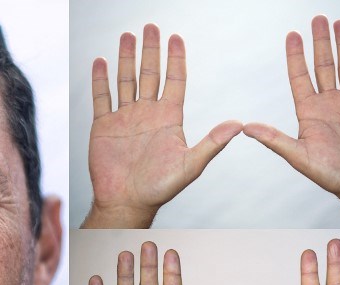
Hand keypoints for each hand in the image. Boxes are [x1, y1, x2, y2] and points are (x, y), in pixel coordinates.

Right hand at [84, 24, 242, 227]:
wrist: (128, 202)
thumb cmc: (160, 188)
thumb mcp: (190, 165)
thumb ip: (212, 143)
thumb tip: (238, 125)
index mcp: (169, 118)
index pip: (174, 80)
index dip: (175, 59)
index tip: (176, 37)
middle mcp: (147, 114)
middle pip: (149, 74)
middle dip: (150, 50)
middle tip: (151, 26)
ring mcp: (125, 118)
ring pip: (126, 80)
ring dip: (126, 58)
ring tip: (127, 36)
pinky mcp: (104, 126)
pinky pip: (102, 97)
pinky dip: (101, 79)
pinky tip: (101, 61)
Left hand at [244, 16, 339, 227]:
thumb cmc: (332, 176)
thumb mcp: (300, 157)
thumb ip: (275, 140)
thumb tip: (246, 127)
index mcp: (309, 112)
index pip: (300, 77)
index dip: (295, 56)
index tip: (292, 35)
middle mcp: (329, 103)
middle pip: (323, 65)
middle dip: (320, 42)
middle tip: (318, 18)